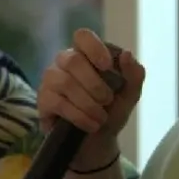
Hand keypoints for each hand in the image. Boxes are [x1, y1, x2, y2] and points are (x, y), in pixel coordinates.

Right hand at [39, 29, 145, 166]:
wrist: (98, 141)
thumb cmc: (112, 111)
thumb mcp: (130, 94)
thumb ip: (134, 74)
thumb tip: (127, 54)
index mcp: (87, 54)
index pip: (83, 36)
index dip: (94, 48)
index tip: (107, 67)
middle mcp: (65, 62)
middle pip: (73, 60)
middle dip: (95, 84)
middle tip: (107, 101)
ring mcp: (51, 80)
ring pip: (65, 82)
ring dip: (88, 103)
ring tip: (100, 118)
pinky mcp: (43, 100)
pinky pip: (57, 102)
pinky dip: (79, 115)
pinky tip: (90, 124)